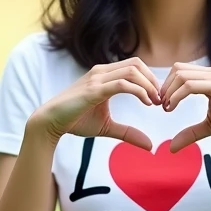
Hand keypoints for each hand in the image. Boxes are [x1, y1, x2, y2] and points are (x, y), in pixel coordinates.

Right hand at [27, 57, 162, 150]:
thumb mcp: (107, 127)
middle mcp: (101, 72)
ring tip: (155, 102)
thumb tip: (150, 146)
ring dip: (149, 85)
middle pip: (137, 64)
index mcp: (104, 75)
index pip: (135, 66)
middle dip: (153, 80)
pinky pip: (122, 84)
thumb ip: (128, 133)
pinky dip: (139, 91)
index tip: (158, 98)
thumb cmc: (76, 121)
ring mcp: (97, 79)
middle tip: (160, 100)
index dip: (151, 79)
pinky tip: (146, 103)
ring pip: (132, 71)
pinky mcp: (94, 90)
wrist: (50, 122)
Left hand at [158, 64, 210, 152]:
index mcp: (208, 77)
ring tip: (167, 108)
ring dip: (169, 91)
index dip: (167, 86)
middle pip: (177, 69)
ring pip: (181, 75)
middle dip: (164, 87)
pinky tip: (173, 107)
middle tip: (161, 106)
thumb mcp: (210, 126)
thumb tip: (170, 148)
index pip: (179, 71)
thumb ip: (191, 133)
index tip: (163, 105)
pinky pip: (191, 85)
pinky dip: (177, 95)